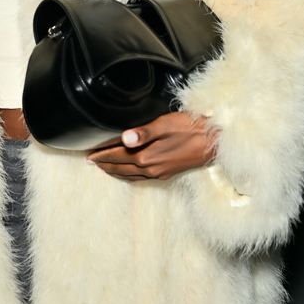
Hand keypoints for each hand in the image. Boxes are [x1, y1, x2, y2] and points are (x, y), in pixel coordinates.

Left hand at [86, 111, 218, 181]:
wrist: (215, 142)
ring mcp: (159, 173)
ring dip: (115, 172)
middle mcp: (151, 169)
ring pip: (130, 176)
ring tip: (104, 168)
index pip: (117, 156)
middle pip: (121, 168)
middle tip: (90, 162)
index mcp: (147, 157)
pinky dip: (129, 177)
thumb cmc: (191, 128)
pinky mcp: (167, 173)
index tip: (88, 154)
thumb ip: (144, 132)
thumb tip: (124, 137)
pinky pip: (141, 179)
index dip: (102, 155)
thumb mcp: (166, 124)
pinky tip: (129, 173)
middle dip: (104, 165)